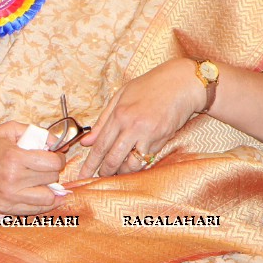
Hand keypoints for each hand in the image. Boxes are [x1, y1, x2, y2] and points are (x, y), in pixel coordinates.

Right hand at [0, 121, 67, 214]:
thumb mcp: (5, 130)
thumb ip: (33, 131)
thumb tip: (55, 142)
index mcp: (14, 157)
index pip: (52, 163)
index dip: (58, 158)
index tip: (54, 156)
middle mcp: (13, 179)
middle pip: (52, 179)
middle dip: (53, 171)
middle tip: (45, 167)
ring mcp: (9, 197)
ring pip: (48, 199)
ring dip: (50, 189)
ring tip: (42, 182)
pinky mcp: (5, 209)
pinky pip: (35, 210)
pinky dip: (41, 203)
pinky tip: (39, 194)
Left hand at [78, 57, 203, 178]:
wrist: (180, 83)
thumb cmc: (150, 86)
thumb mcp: (121, 96)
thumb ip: (103, 120)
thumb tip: (86, 142)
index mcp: (118, 114)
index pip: (100, 145)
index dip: (90, 163)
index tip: (82, 175)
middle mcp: (131, 125)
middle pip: (113, 158)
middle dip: (104, 172)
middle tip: (98, 179)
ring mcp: (148, 133)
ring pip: (131, 163)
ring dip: (122, 171)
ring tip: (117, 172)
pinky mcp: (162, 139)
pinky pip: (147, 158)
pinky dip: (139, 164)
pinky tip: (133, 164)